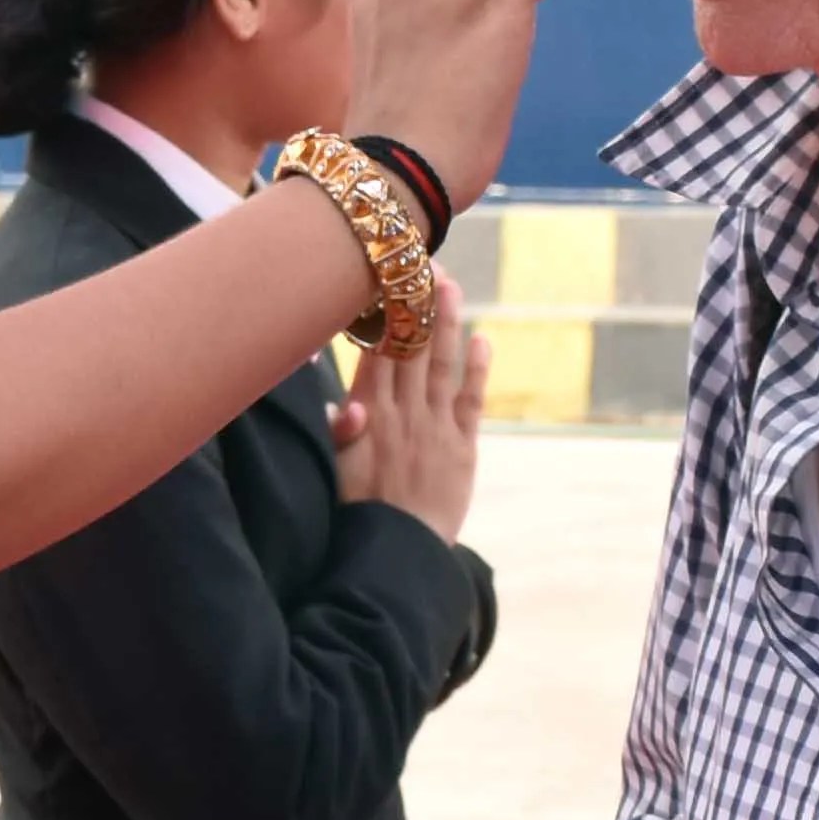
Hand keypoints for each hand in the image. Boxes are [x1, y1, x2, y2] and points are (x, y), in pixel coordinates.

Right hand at [328, 301, 484, 540]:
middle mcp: (403, 414)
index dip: (384, 313)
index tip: (388, 277)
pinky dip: (478, 368)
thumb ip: (341, 430)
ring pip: (441, 364)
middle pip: (411, 348)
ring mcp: (436, 428)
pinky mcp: (463, 447)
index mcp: (368, 416)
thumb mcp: (336, 470)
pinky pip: (472, 400)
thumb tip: (344, 399)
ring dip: (448, 323)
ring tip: (452, 286)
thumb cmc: (358, 514)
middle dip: (418, 304)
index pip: (378, 351)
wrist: (397, 555)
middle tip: (423, 263)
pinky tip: (482, 340)